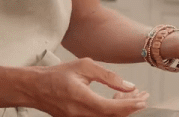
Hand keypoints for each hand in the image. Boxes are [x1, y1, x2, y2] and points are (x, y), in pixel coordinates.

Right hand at [32, 58, 149, 115]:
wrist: (35, 88)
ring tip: (131, 97)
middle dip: (131, 108)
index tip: (143, 98)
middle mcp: (80, 114)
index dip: (130, 105)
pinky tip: (115, 101)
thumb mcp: (83, 66)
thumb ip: (107, 76)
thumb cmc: (56, 75)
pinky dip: (110, 111)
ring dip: (122, 110)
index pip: (112, 108)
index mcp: (82, 99)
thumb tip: (128, 86)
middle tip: (142, 97)